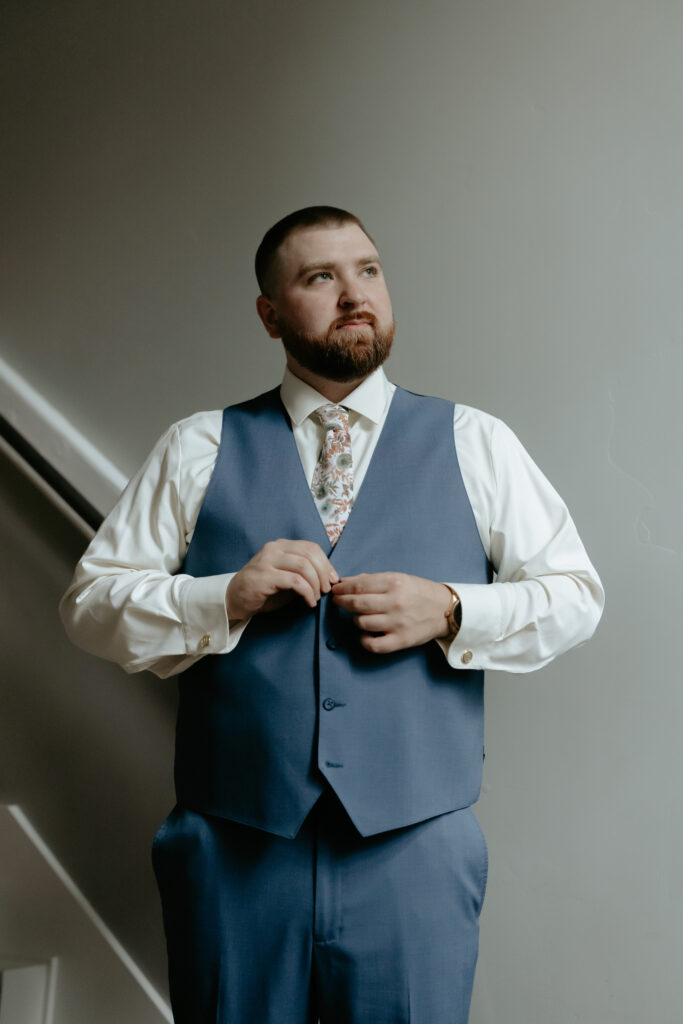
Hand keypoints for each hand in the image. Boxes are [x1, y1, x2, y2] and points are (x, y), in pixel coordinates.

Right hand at [226, 540, 337, 620]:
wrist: (233, 600)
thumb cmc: (262, 590)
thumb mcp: (285, 577)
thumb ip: (303, 572)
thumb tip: (329, 577)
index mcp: (280, 546)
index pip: (311, 547)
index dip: (326, 563)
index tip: (332, 579)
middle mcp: (274, 549)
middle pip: (310, 555)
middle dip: (324, 573)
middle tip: (326, 590)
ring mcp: (268, 561)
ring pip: (304, 567)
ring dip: (315, 585)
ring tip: (315, 598)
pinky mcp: (264, 576)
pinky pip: (295, 581)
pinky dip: (307, 592)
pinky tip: (308, 601)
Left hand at [331, 572, 450, 653]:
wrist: (446, 610)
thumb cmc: (418, 592)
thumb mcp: (398, 578)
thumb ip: (372, 580)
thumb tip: (345, 582)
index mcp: (394, 582)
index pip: (358, 586)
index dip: (342, 589)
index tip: (335, 590)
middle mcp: (395, 602)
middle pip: (356, 604)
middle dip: (341, 602)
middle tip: (337, 601)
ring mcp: (398, 623)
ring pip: (361, 623)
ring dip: (355, 619)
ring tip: (358, 616)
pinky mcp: (401, 640)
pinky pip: (373, 644)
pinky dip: (364, 640)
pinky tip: (365, 634)